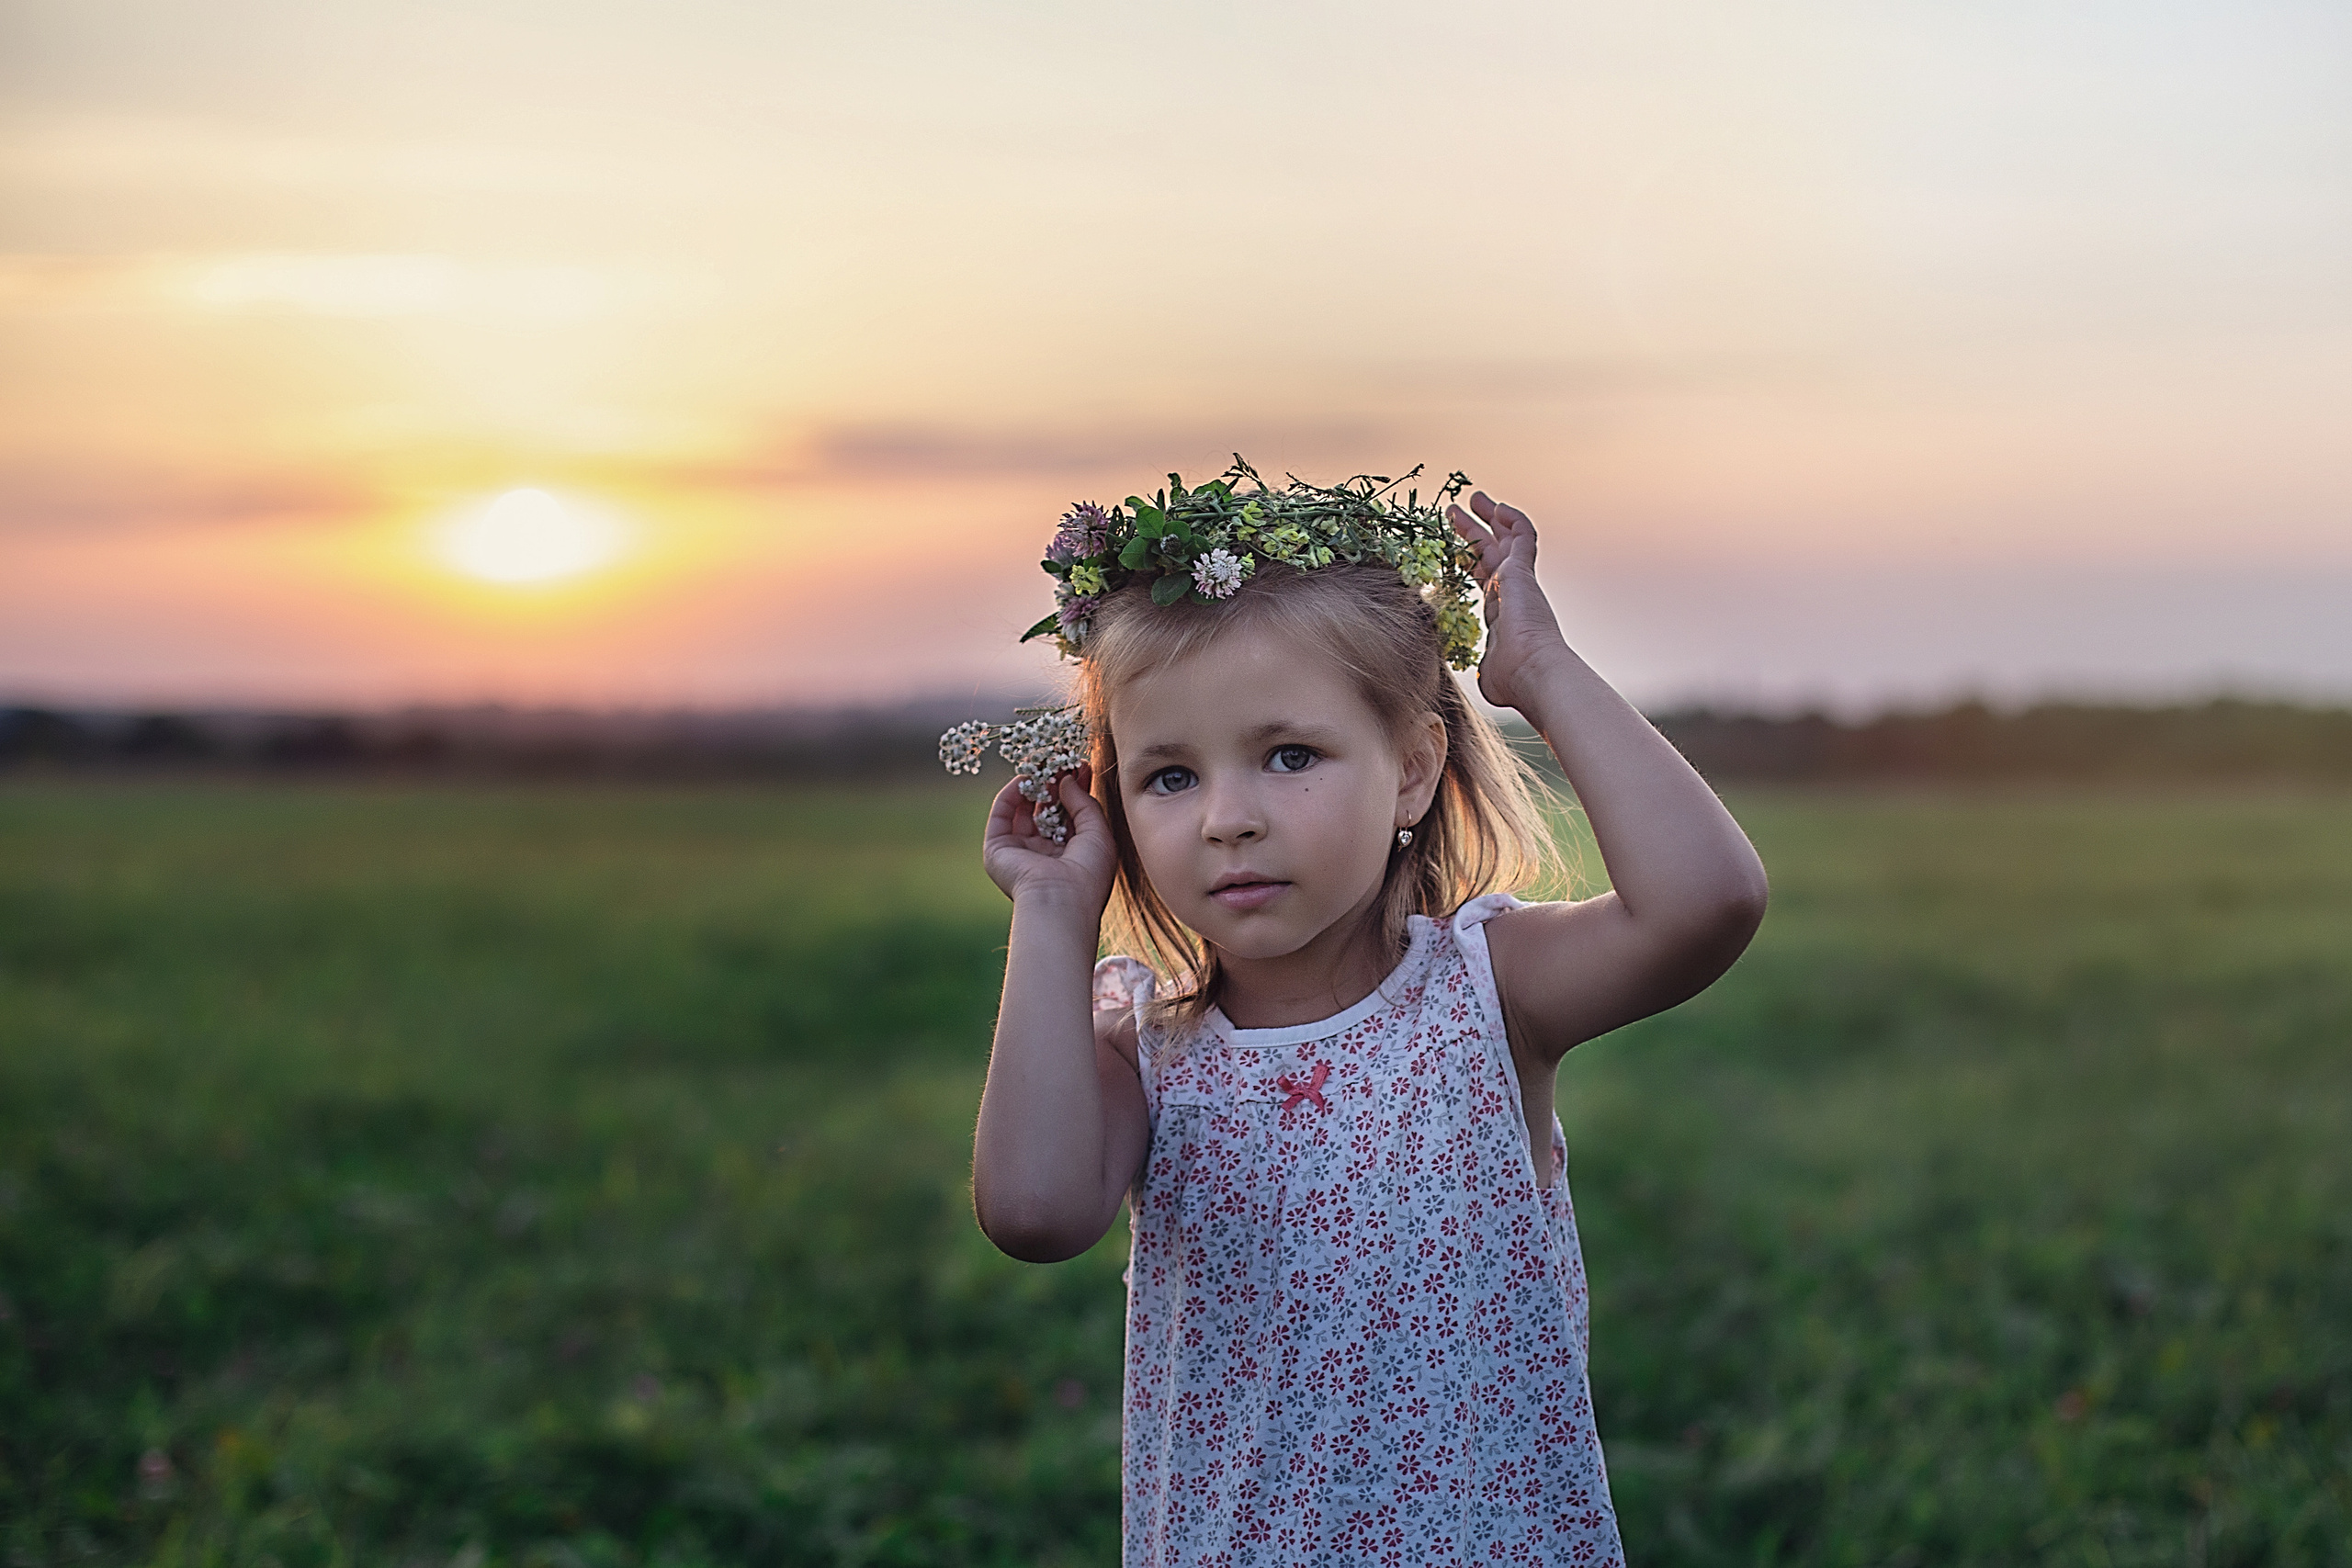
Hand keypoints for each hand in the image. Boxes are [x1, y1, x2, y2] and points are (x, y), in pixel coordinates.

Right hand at [981, 765, 1117, 912]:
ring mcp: (1020, 852)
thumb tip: (1067, 779)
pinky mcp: (998, 850)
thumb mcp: (1098, 832)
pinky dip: (1011, 794)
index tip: (1080, 765)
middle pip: (1047, 809)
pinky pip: (1002, 815)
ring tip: (1044, 762)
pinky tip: (1025, 777)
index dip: (1076, 788)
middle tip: (1061, 758)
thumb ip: (1084, 803)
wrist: (1061, 900)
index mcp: (1071, 856)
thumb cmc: (1088, 873)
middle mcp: (1044, 854)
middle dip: (1055, 783)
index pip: (1071, 815)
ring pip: (1023, 810)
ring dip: (1033, 784)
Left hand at [1447, 491, 1569, 715]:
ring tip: (1472, 498)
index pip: (1484, 580)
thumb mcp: (1486, 670)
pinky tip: (1498, 507)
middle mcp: (1511, 594)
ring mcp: (1519, 581)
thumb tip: (1482, 673)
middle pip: (1490, 554)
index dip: (1468, 561)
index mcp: (1499, 615)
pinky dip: (1512, 519)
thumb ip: (1481, 663)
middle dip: (1472, 532)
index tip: (1453, 547)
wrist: (1532, 671)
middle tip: (1456, 512)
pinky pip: (1523, 536)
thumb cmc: (1510, 678)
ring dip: (1488, 518)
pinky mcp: (1524, 572)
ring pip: (1505, 540)